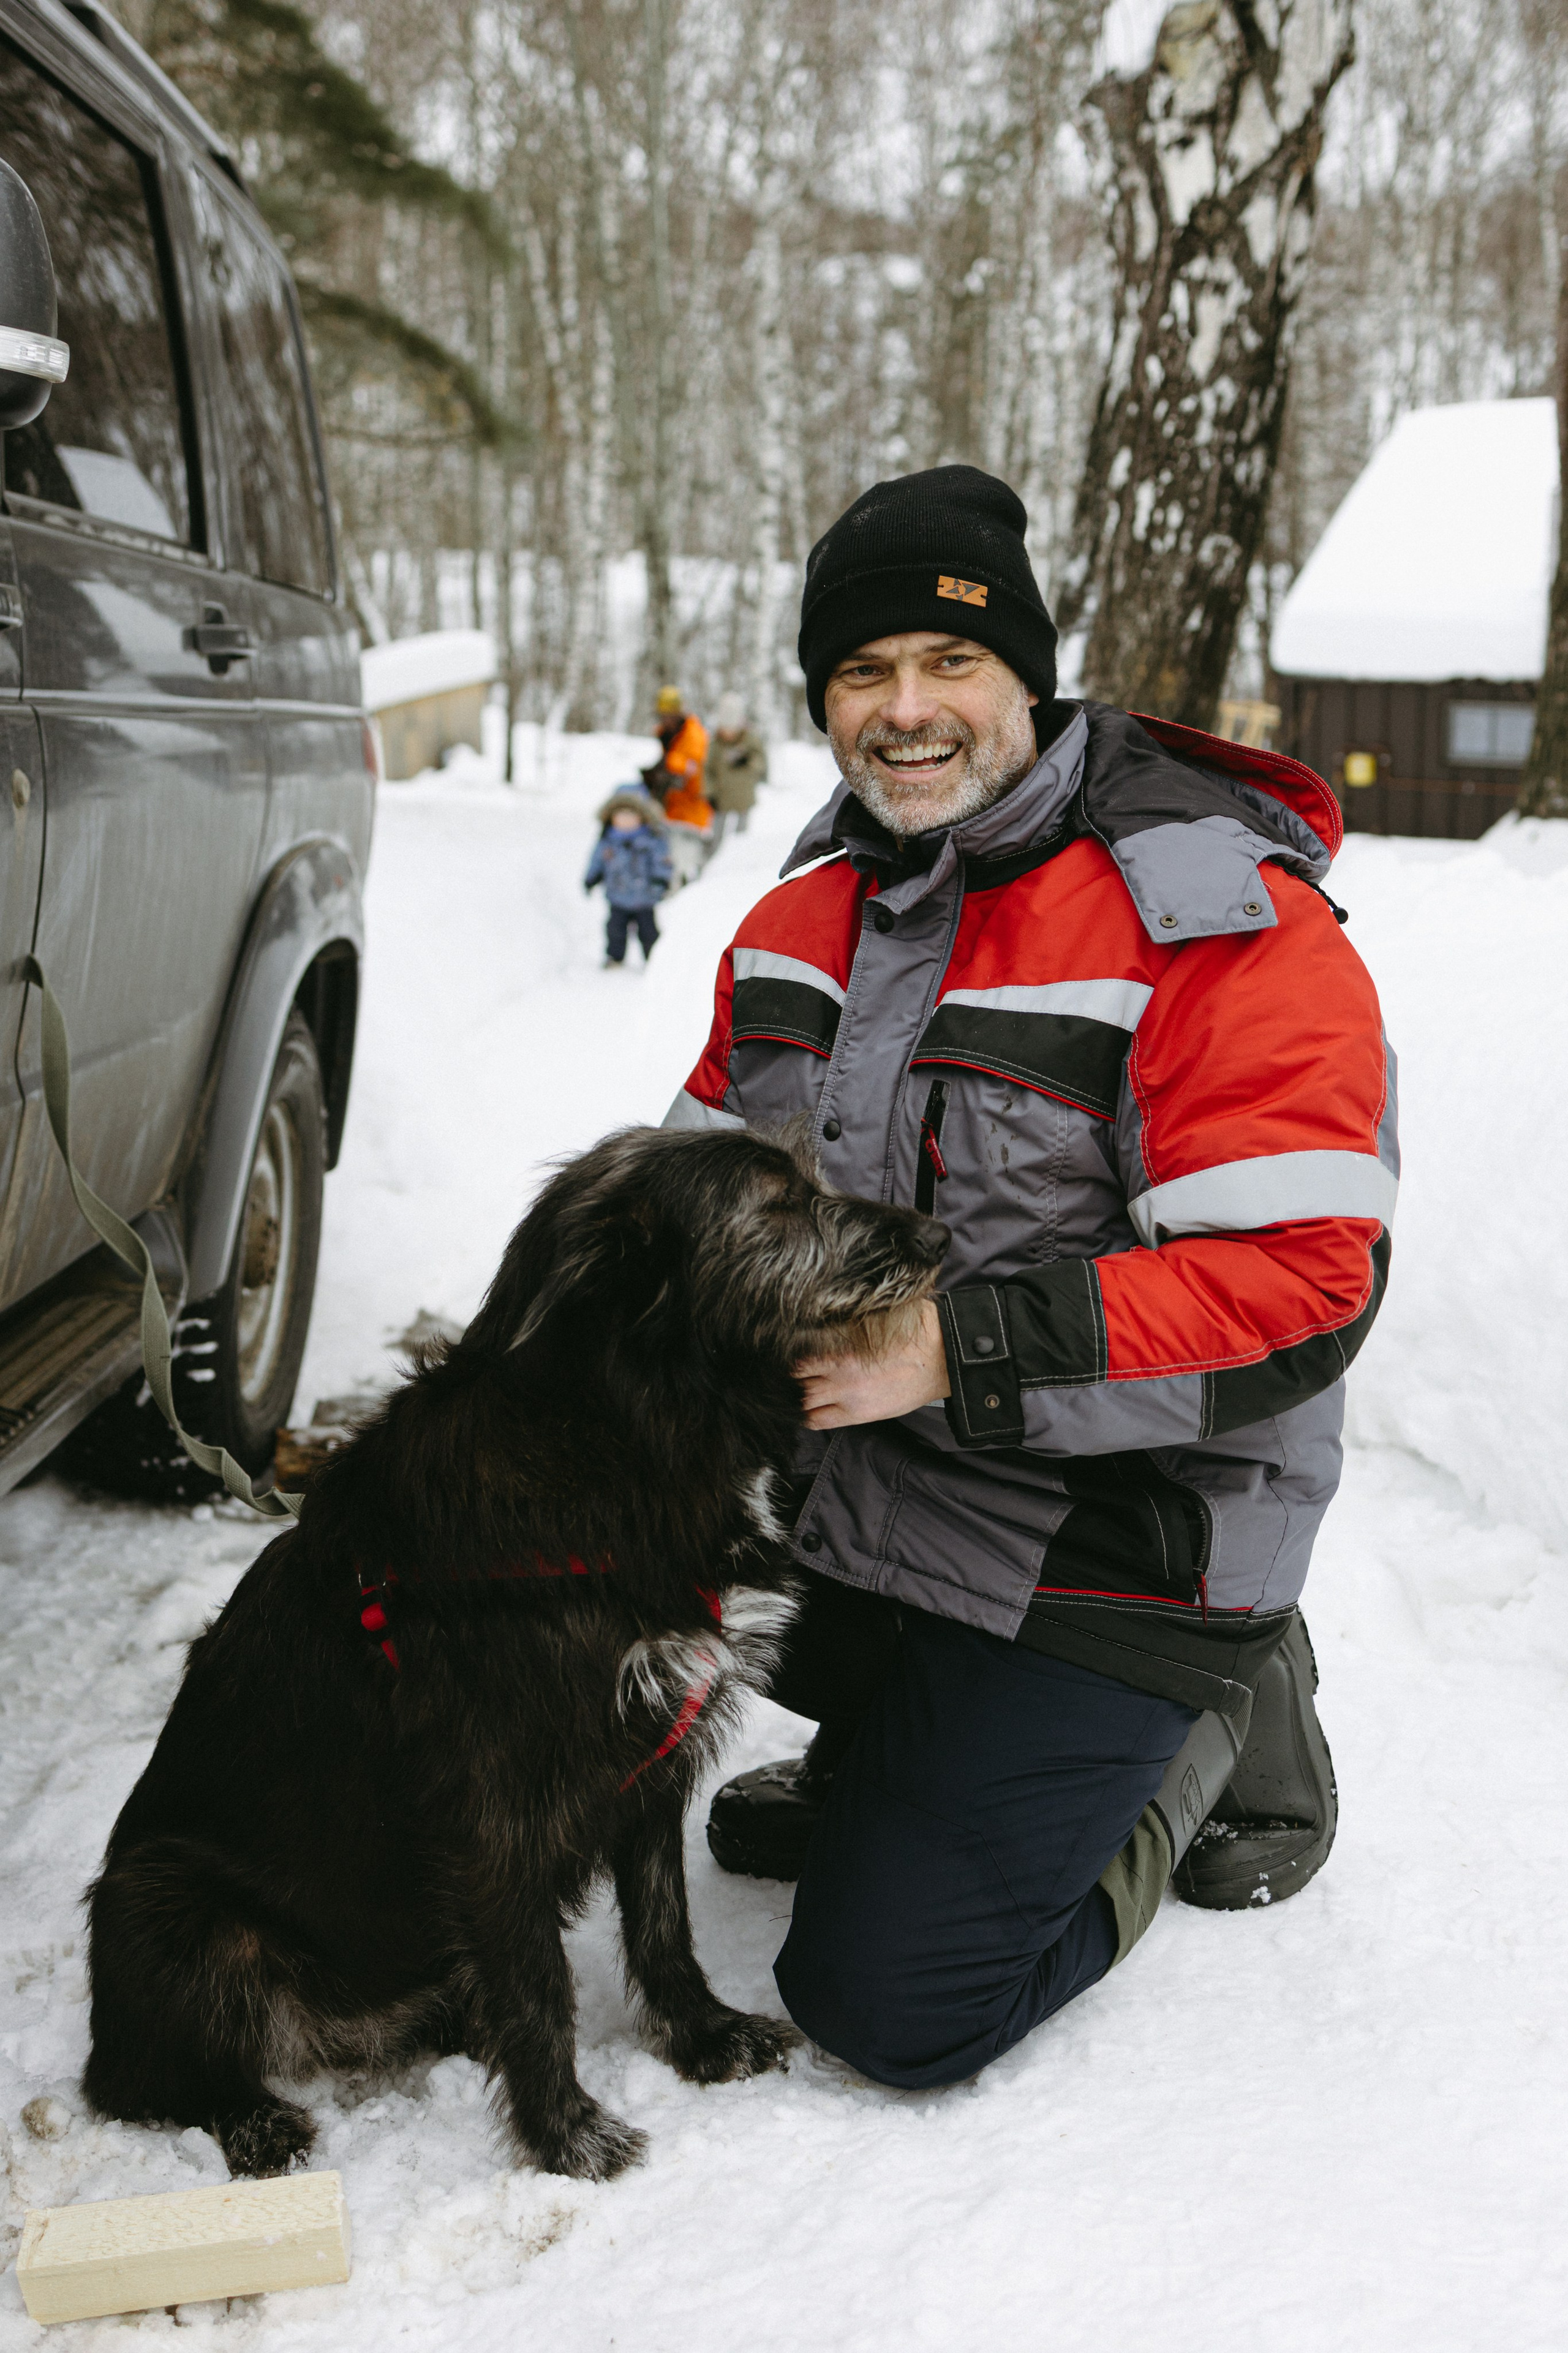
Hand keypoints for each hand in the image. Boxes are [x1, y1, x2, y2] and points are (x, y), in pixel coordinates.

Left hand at [795, 1298, 949, 1428]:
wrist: (941, 1359)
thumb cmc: (911, 1331)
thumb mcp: (873, 1317)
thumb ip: (842, 1319)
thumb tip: (815, 1310)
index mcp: (842, 1342)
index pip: (795, 1351)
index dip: (784, 1350)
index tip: (780, 1347)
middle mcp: (839, 1371)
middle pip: (794, 1376)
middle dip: (786, 1373)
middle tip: (782, 1369)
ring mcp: (847, 1395)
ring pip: (801, 1399)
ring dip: (794, 1394)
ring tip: (794, 1387)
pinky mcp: (857, 1413)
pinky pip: (818, 1421)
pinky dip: (805, 1416)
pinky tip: (802, 1409)